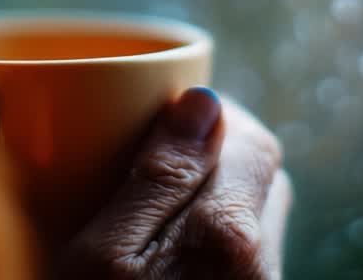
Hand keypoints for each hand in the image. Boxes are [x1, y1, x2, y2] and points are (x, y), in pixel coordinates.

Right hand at [56, 88, 291, 278]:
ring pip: (258, 222)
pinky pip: (247, 261)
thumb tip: (204, 99)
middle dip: (218, 158)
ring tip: (160, 208)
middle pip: (262, 178)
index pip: (253, 141)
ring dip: (219, 204)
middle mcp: (261, 264)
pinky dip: (215, 245)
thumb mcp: (100, 255)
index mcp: (228, 233)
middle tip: (158, 155)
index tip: (170, 112)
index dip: (217, 116)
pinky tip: (173, 256)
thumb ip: (158, 178)